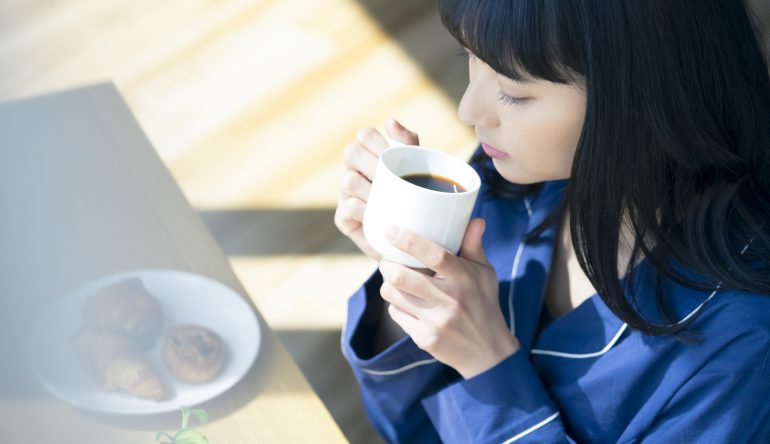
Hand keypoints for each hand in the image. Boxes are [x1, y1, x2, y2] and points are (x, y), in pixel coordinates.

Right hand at [334, 118, 419, 259]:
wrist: (418, 241)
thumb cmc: (418, 199)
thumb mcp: (419, 168)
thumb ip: (409, 143)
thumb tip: (390, 121)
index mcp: (371, 156)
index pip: (365, 136)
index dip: (375, 140)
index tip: (392, 153)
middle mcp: (355, 173)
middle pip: (351, 153)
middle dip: (371, 162)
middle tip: (390, 176)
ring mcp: (347, 196)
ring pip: (349, 180)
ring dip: (368, 186)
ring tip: (386, 196)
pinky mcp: (344, 219)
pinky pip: (347, 208)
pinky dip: (361, 208)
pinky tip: (373, 211)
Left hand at [379, 219, 519, 378]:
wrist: (489, 352)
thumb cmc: (484, 305)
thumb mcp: (485, 274)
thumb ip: (474, 247)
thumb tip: (475, 220)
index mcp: (465, 278)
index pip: (435, 255)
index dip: (409, 241)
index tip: (390, 230)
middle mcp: (450, 299)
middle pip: (401, 276)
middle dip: (387, 265)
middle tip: (389, 261)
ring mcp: (436, 321)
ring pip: (392, 294)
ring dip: (390, 285)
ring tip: (398, 281)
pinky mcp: (425, 339)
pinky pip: (396, 314)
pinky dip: (397, 305)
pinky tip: (408, 304)